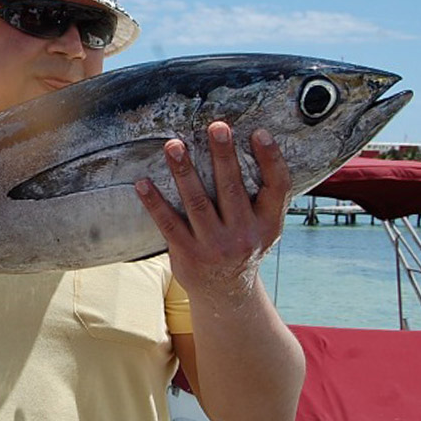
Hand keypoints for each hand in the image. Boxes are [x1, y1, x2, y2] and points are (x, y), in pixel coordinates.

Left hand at [134, 122, 289, 300]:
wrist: (225, 293)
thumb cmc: (242, 246)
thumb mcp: (262, 227)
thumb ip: (259, 196)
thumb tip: (245, 145)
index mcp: (268, 224)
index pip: (277, 187)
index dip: (271, 159)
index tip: (259, 132)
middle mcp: (245, 236)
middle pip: (232, 189)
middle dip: (223, 156)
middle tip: (216, 127)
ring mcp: (215, 246)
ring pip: (197, 202)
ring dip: (184, 171)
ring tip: (174, 146)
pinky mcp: (188, 254)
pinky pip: (168, 223)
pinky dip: (154, 202)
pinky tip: (143, 183)